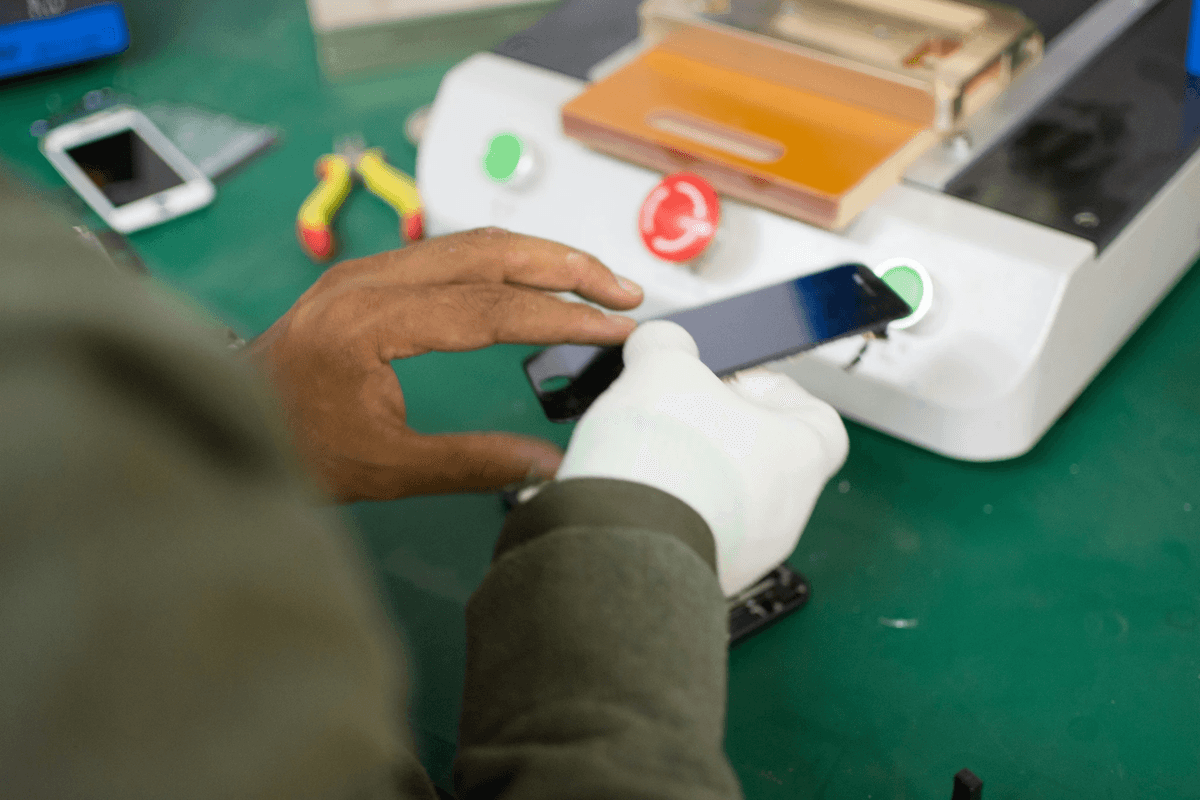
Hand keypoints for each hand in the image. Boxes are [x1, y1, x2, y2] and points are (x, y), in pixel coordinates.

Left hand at [248, 228, 642, 502]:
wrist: (221, 420)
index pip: (490, 308)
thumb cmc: (287, 444)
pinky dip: (504, 261)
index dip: (563, 317)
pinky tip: (535, 278)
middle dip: (567, 267)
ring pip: (471, 242)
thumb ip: (472, 464)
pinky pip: (449, 253)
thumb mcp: (384, 469)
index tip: (617, 328)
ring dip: (540, 257)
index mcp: (367, 323)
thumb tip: (548, 465)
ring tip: (597, 281)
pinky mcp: (367, 278)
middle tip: (624, 290)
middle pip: (488, 251)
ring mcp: (364, 272)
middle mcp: (366, 282)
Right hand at [556, 321, 848, 595]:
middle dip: (717, 431)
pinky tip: (635, 496)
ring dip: (689, 475)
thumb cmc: (664, 462)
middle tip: (676, 414)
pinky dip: (669, 513)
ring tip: (645, 456)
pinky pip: (695, 533)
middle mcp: (788, 510)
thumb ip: (667, 345)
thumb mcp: (661, 366)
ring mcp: (750, 551)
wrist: (625, 544)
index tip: (728, 382)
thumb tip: (661, 344)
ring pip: (726, 499)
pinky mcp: (708, 576)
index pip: (815, 415)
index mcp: (802, 453)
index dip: (769, 391)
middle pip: (763, 456)